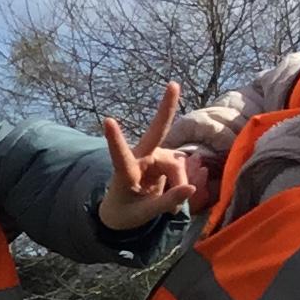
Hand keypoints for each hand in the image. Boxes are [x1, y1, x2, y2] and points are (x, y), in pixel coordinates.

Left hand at [98, 82, 210, 230]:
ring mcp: (155, 156)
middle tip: (174, 84)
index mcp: (125, 172)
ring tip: (172, 209)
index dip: (115, 139)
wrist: (124, 211)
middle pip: (156, 131)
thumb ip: (167, 202)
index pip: (120, 156)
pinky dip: (181, 186)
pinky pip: (182, 170)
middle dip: (166, 108)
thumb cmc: (127, 212)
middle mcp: (141, 158)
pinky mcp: (166, 159)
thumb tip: (191, 188)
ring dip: (179, 185)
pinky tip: (175, 194)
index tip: (107, 120)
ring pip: (178, 165)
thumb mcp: (144, 215)